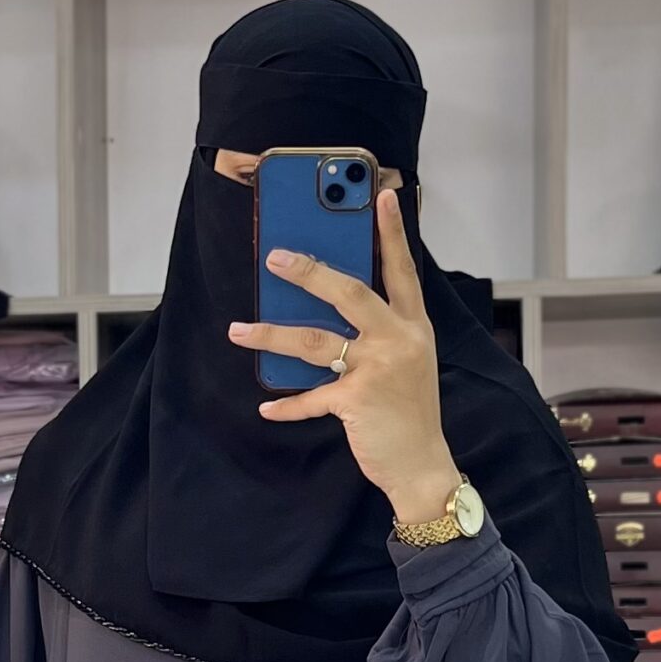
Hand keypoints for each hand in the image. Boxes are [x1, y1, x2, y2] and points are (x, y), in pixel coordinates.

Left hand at [227, 186, 457, 523]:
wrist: (422, 465)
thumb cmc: (409, 413)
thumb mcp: (407, 363)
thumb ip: (379, 333)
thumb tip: (327, 307)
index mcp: (412, 326)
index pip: (402, 270)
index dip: (392, 232)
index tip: (383, 196)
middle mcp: (398, 340)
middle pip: (349, 292)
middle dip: (308, 271)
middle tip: (273, 258)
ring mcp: (378, 369)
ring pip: (315, 341)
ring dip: (270, 334)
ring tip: (238, 330)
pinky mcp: (357, 401)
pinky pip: (311, 397)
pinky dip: (287, 405)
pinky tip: (267, 406)